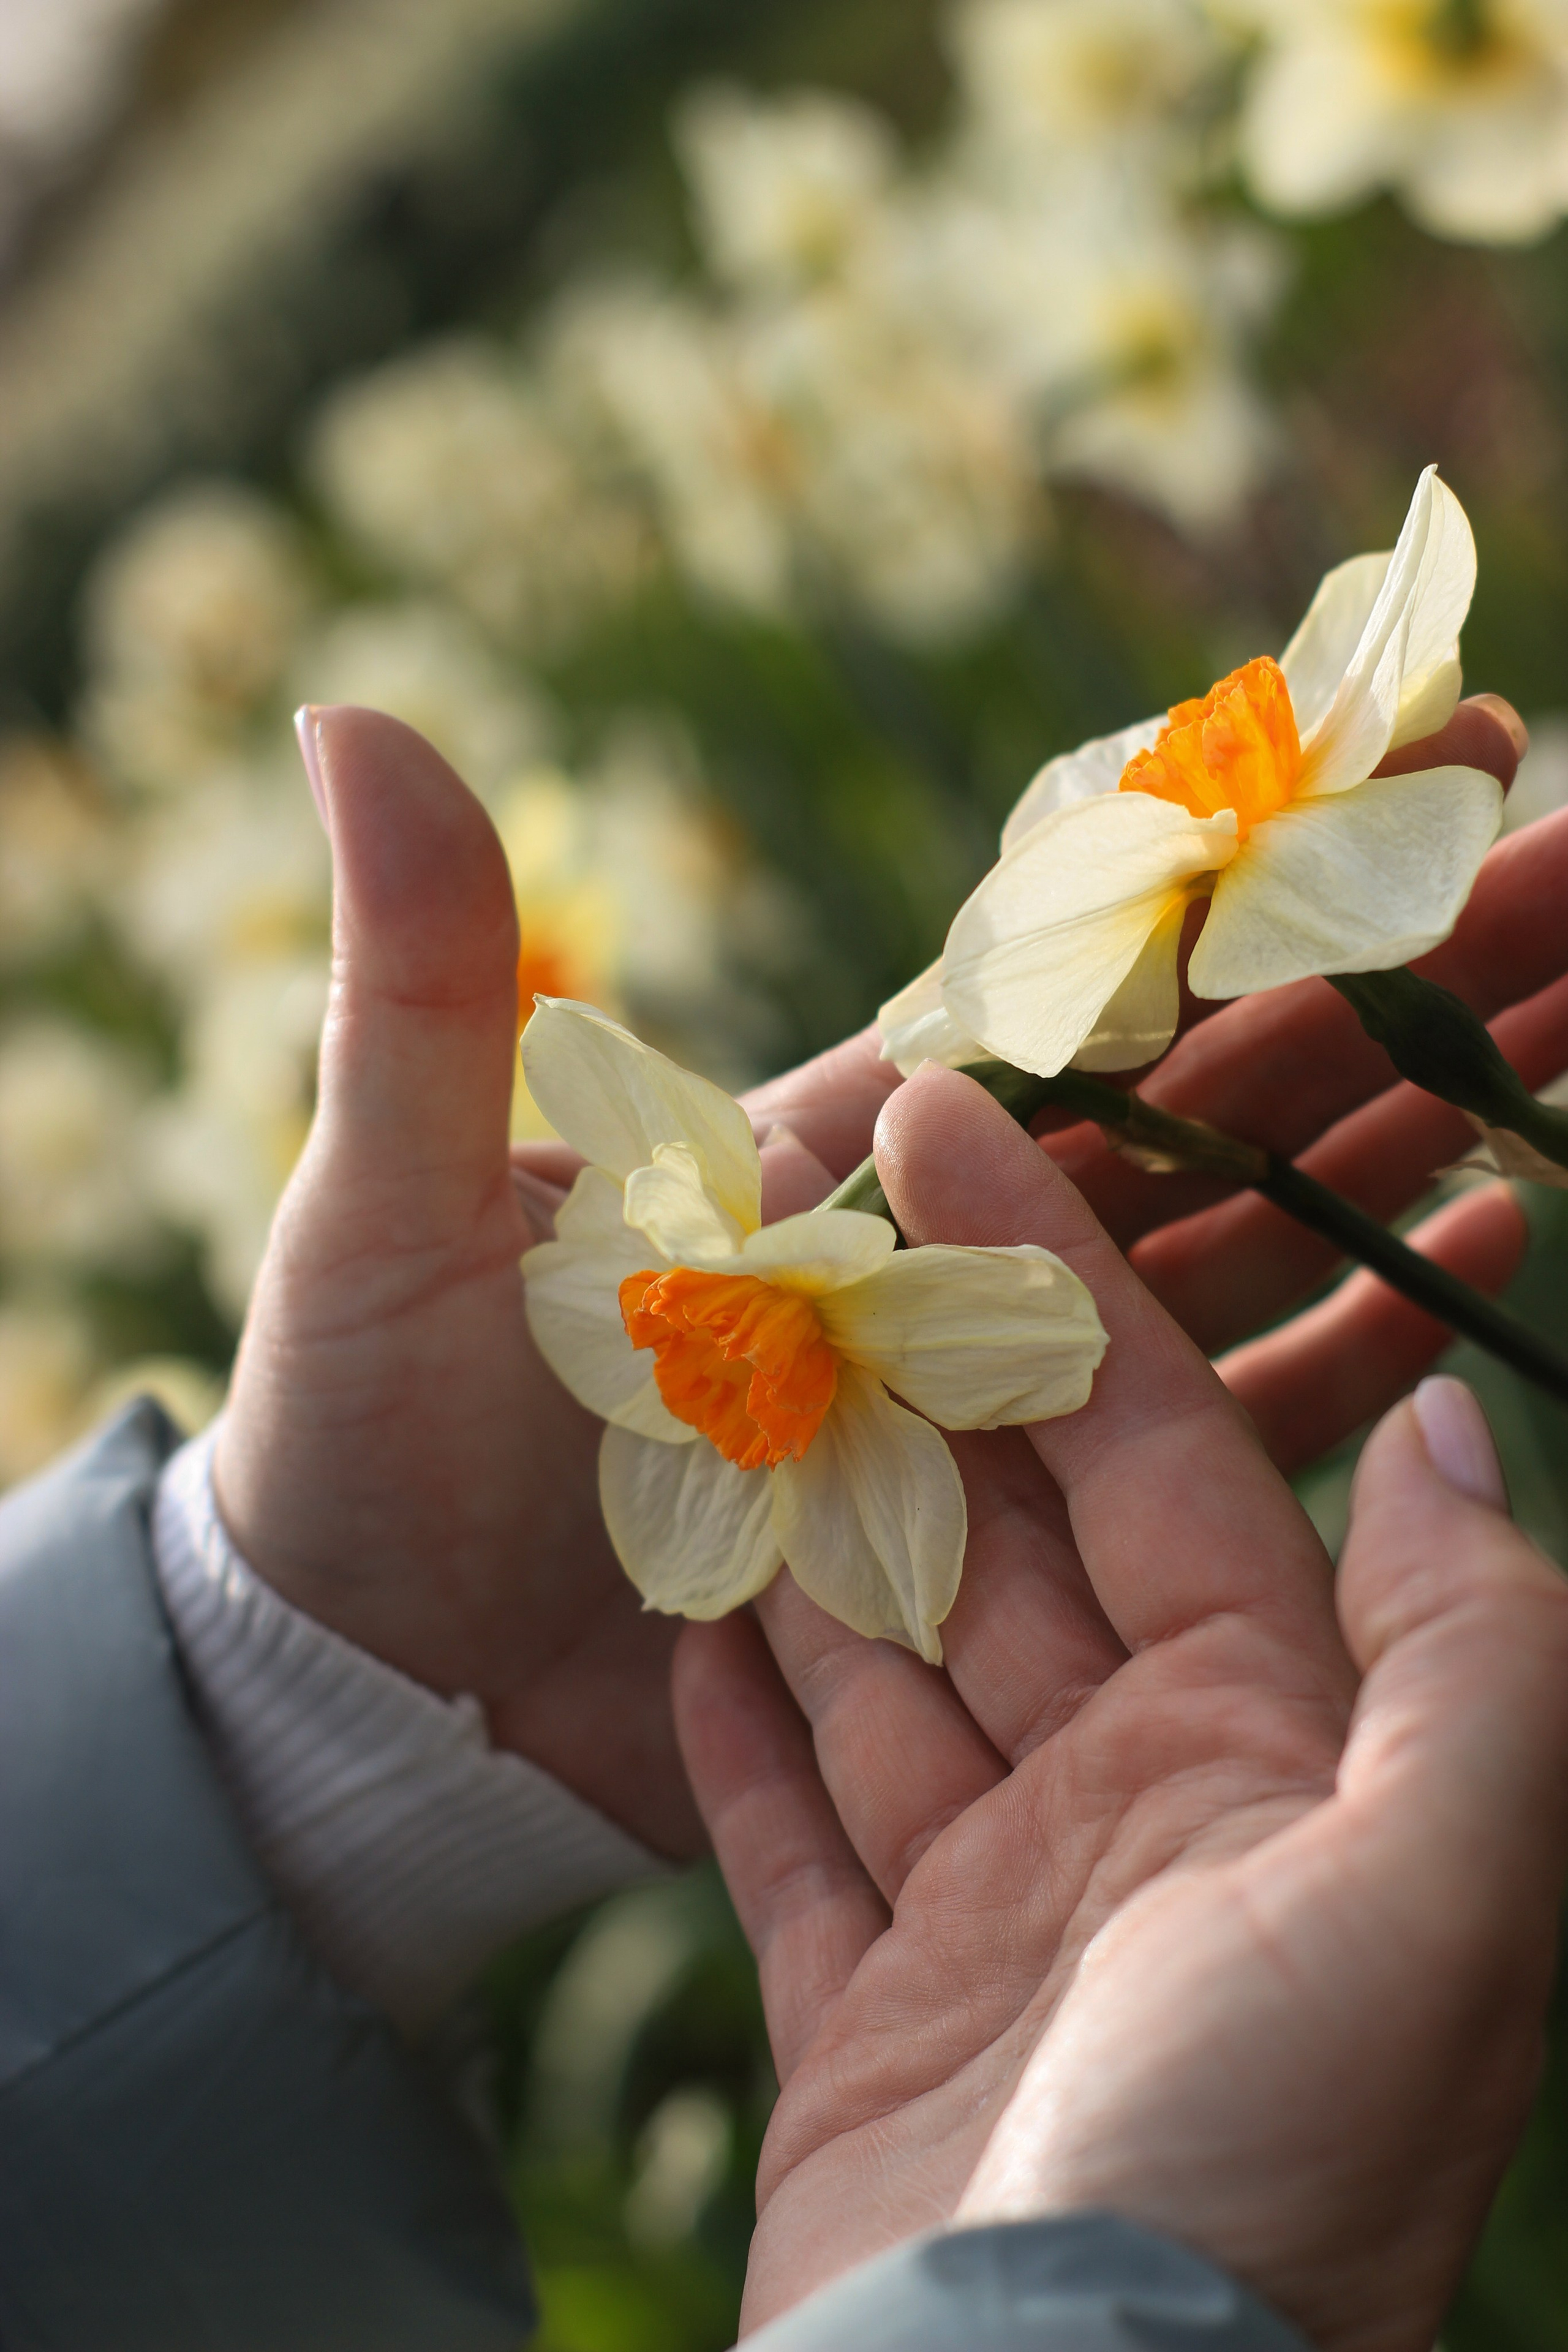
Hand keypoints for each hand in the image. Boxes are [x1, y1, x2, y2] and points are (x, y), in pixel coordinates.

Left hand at [215, 697, 1550, 1852]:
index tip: (1424, 742)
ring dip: (1415, 1132)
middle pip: (1216, 1087)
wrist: (383, 1677)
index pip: (1081, 975)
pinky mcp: (1027, 1538)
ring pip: (1256, 1232)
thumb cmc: (366, 1434)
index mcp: (835, 1140)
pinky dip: (1353, 1342)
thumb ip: (427, 973)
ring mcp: (1002, 1392)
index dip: (1255, 867)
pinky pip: (1222, 1428)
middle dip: (1404, 972)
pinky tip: (1483, 1254)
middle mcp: (947, 1247)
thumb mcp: (398, 1193)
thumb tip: (354, 706)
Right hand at [673, 1067, 1567, 2348]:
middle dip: (908, 1393)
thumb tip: (1454, 1423)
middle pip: (1004, 1544)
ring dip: (804, 1536)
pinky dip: (741, 1730)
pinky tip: (684, 1614)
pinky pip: (791, 1831)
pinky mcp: (865, 2018)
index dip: (1054, 1283)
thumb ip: (1467, 1649)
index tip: (946, 1133)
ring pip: (883, 1671)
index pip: (1155, 1452)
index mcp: (1275, 1753)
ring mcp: (994, 1915)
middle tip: (789, 1249)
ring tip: (706, 1393)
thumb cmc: (1277, 2162)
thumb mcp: (1441, 1891)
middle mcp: (1141, 1814)